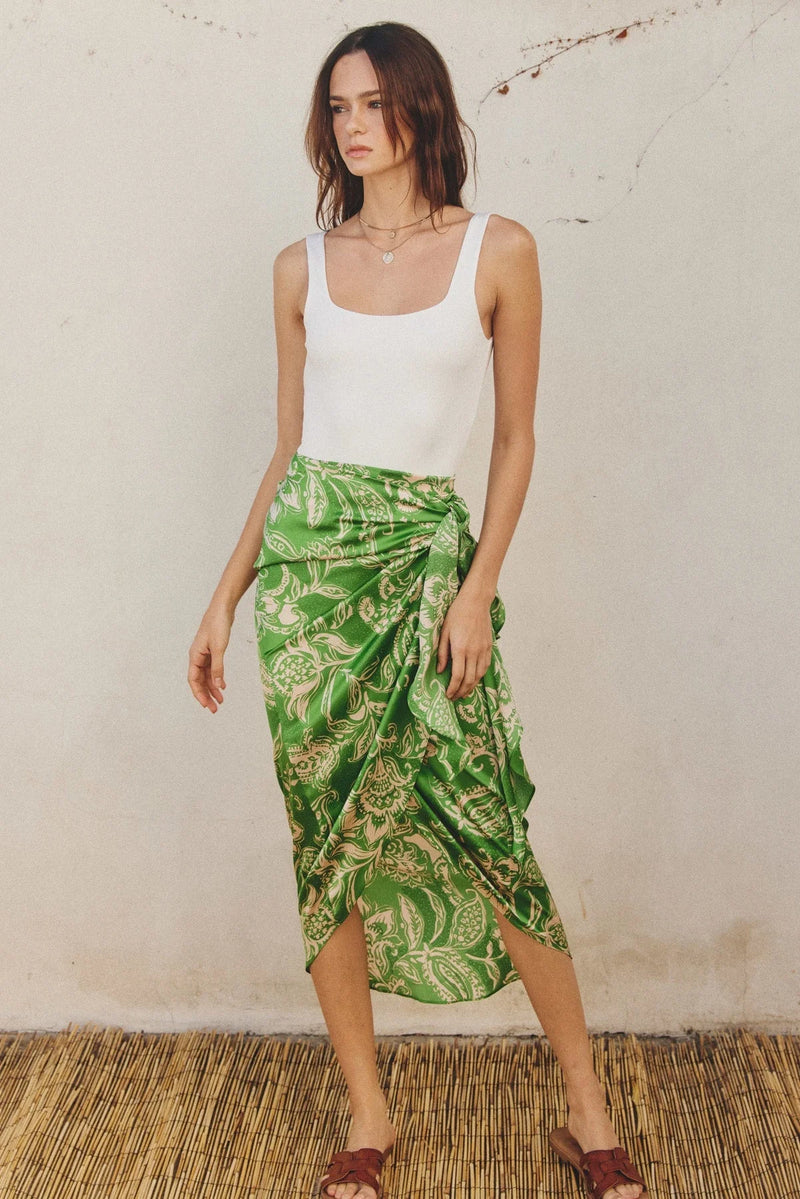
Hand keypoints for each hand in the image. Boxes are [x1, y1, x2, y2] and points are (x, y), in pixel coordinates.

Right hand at [188, 603, 233, 712]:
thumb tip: (218, 686)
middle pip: (199, 681)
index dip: (199, 694)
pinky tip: (222, 686)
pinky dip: (217, 678)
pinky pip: (212, 670)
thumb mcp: (219, 648)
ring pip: (206, 677)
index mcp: (194, 656)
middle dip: (206, 695)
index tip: (206, 705)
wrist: (222, 609)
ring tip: (221, 701)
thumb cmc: (217, 625)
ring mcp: (204, 655)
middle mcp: (197, 657)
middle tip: (215, 709)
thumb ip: (218, 668)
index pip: (193, 680)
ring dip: (212, 689)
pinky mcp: (212, 651)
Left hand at [436, 586, 493, 700]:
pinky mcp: (489, 647)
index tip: (448, 695)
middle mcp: (474, 652)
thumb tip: (439, 671)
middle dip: (461, 692)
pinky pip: (485, 667)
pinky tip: (473, 679)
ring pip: (479, 675)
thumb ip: (441, 653)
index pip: (458, 676)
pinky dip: (479, 677)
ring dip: (471, 687)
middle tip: (454, 698)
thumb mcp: (443, 632)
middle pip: (469, 679)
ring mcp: (483, 650)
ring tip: (463, 692)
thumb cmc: (456, 614)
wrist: (475, 602)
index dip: (453, 688)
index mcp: (460, 649)